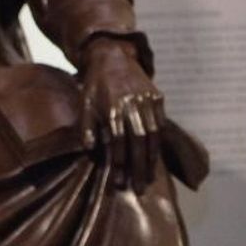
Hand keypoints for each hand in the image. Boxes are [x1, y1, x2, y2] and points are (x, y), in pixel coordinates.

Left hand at [80, 38, 163, 192]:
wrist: (112, 56)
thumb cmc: (95, 84)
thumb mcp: (85, 103)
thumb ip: (88, 127)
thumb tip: (90, 150)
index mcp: (112, 107)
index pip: (118, 142)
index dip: (119, 163)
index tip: (118, 181)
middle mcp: (132, 105)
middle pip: (138, 143)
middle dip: (139, 168)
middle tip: (139, 189)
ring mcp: (148, 101)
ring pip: (153, 136)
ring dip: (151, 160)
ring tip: (149, 178)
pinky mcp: (158, 98)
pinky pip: (161, 125)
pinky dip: (159, 143)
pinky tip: (156, 158)